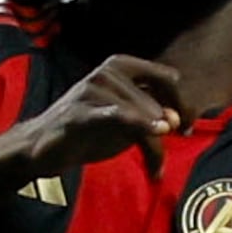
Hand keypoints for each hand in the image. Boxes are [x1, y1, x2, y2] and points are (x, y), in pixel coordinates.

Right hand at [11, 55, 186, 175]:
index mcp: (120, 65)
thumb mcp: (126, 117)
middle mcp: (108, 71)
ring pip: (144, 115)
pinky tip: (157, 139)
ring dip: (154, 148)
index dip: (183, 104)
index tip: (187, 129)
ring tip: (154, 167)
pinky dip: (142, 127)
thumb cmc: (88, 128)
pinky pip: (121, 116)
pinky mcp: (81, 112)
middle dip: (168, 131)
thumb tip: (178, 119)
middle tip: (163, 157)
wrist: (44, 145)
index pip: (168, 79)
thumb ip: (152, 112)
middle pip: (158, 102)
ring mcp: (93, 89)